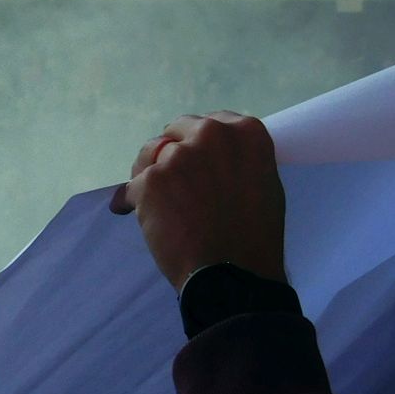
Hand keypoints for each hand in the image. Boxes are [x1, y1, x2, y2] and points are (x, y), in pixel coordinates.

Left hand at [113, 112, 286, 288]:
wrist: (232, 270)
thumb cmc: (254, 235)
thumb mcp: (262, 183)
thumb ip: (237, 161)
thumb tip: (212, 158)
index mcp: (245, 132)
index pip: (210, 123)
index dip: (196, 142)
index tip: (193, 159)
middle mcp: (212, 135)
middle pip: (176, 131)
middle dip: (172, 152)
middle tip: (172, 180)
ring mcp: (179, 156)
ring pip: (150, 155)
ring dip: (150, 174)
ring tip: (155, 200)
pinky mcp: (151, 180)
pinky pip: (132, 186)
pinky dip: (132, 201)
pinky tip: (133, 213)